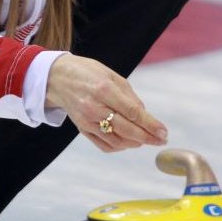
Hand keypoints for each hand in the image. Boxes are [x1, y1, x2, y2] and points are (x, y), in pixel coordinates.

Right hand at [45, 54, 167, 151]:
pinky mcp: (82, 129)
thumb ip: (129, 96)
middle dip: (147, 137)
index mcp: (104, 89)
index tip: (163, 132)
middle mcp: (94, 107)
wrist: (57, 78)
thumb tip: (144, 116)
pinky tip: (129, 142)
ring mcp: (87, 121)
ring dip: (135, 143)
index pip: (133, 112)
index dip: (151, 124)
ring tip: (146, 139)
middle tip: (161, 140)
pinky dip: (120, 147)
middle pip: (126, 129)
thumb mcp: (111, 75)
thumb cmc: (87, 73)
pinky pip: (105, 145)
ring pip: (116, 141)